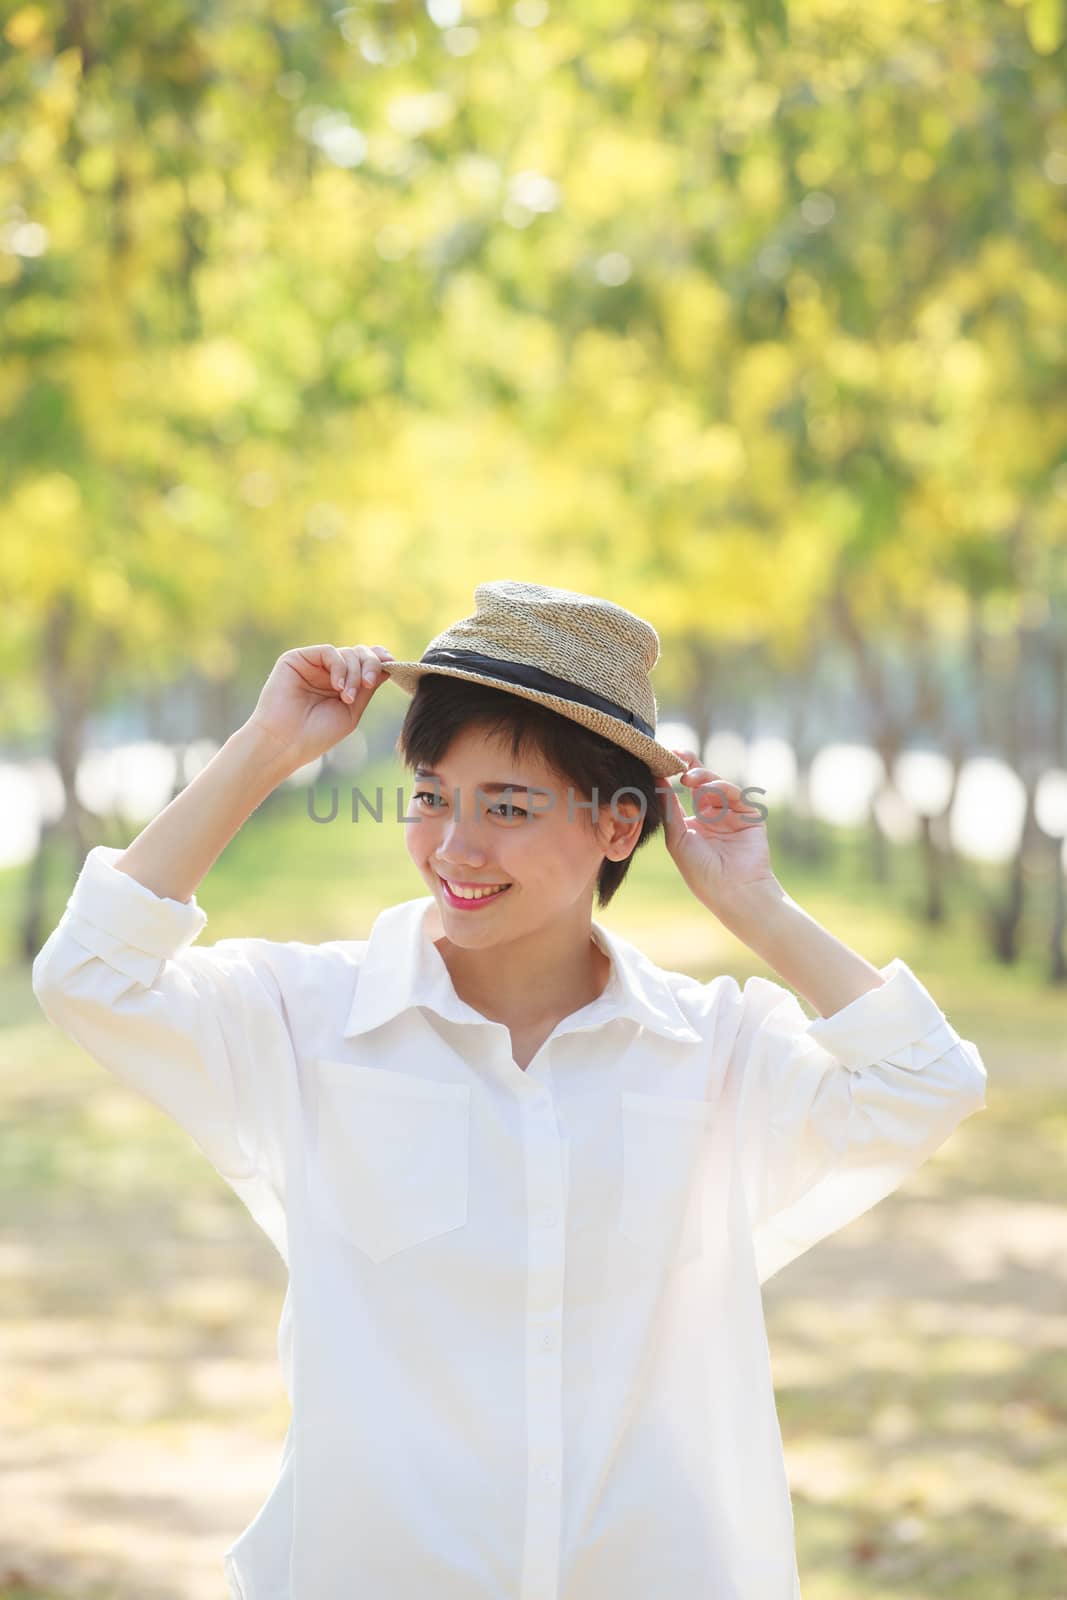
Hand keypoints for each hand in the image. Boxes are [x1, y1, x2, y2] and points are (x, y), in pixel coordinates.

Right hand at [246, 643, 395, 770]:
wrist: (285, 743)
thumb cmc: (317, 735)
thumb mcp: (351, 711)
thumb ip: (366, 688)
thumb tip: (387, 665)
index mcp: (340, 685)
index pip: (363, 664)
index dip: (379, 660)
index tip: (392, 664)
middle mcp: (327, 673)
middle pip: (358, 654)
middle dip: (370, 665)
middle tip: (368, 683)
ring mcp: (312, 665)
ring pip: (346, 653)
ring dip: (354, 673)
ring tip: (346, 698)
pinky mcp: (296, 659)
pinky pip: (329, 652)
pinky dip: (339, 667)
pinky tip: (338, 687)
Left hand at [657, 748, 779, 914]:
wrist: (733, 892)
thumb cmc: (702, 873)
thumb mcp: (678, 838)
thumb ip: (669, 809)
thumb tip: (655, 780)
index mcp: (693, 822)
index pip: (681, 792)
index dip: (671, 775)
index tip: (659, 759)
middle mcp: (713, 815)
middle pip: (700, 782)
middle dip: (688, 765)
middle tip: (676, 754)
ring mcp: (732, 814)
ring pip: (716, 784)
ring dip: (702, 777)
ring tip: (687, 777)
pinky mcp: (749, 814)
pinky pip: (734, 794)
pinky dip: (720, 788)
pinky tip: (706, 789)